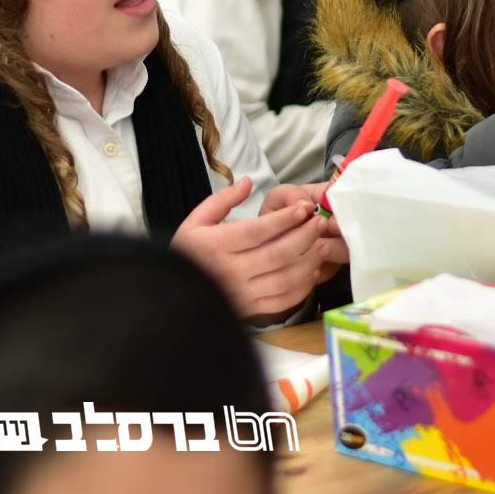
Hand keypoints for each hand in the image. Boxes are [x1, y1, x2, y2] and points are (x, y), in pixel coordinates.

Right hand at [172, 178, 334, 318]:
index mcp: (216, 246)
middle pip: (277, 253)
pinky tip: (310, 271)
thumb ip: (223, 200)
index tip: (303, 208)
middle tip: (319, 222)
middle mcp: (231, 272)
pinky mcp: (251, 311)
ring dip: (309, 260)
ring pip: (285, 278)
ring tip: (322, 244)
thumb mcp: (196, 220)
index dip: (284, 219)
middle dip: (304, 236)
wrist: (173, 294)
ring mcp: (242, 294)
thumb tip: (248, 182)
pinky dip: (302, 287)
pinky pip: (283, 301)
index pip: (258, 231)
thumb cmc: (186, 253)